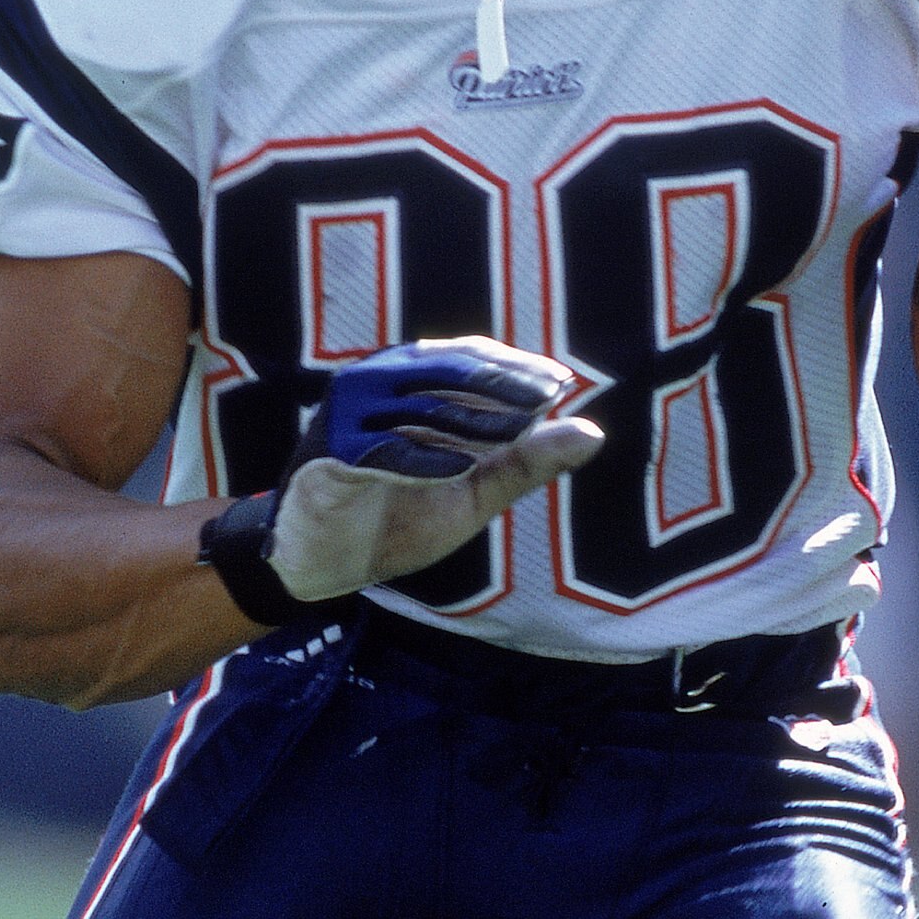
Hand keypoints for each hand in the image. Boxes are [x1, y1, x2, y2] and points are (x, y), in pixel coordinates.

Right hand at [201, 339, 602, 617]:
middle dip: (502, 383)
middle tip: (548, 398)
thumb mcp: (475, 491)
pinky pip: (380, 451)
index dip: (517, 369)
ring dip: (471, 419)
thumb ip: (526, 462)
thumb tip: (593, 432)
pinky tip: (459, 470)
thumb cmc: (398, 517)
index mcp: (408, 381)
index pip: (470, 357)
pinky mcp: (329, 455)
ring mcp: (350, 417)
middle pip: (448, 368)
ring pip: (419, 405)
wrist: (325, 561)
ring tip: (518, 430)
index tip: (561, 386)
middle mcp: (377, 386)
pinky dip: (421, 461)